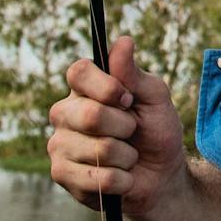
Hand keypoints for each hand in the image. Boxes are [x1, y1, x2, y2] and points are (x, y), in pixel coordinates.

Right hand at [47, 35, 186, 214]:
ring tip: (127, 156)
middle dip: (125, 126)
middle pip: (90, 114)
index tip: (128, 99)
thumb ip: (134, 73)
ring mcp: (59, 143)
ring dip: (126, 156)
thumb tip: (123, 42)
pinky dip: (121, 179)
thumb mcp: (154, 98)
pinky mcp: (61, 174)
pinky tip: (121, 177)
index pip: (78, 72)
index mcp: (85, 88)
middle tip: (132, 131)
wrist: (161, 175)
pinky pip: (98, 178)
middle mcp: (65, 112)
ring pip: (98, 149)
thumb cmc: (156, 130)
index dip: (107, 87)